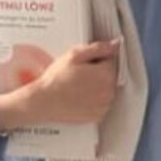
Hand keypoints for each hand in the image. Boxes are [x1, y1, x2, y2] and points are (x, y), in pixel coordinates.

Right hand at [0, 39, 121, 128]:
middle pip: (110, 76)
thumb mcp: (75, 55)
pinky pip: (101, 103)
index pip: (110, 60)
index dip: (96, 59)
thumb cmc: (57, 79)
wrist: (45, 102)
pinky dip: (93, 100)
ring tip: (77, 87)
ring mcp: (104, 105)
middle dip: (97, 73)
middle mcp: (109, 91)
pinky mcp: (98, 115)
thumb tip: (115, 44)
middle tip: (78, 75)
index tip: (84, 64)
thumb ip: (98, 48)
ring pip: (106, 90)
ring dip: (97, 86)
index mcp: (106, 74)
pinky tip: (79, 97)